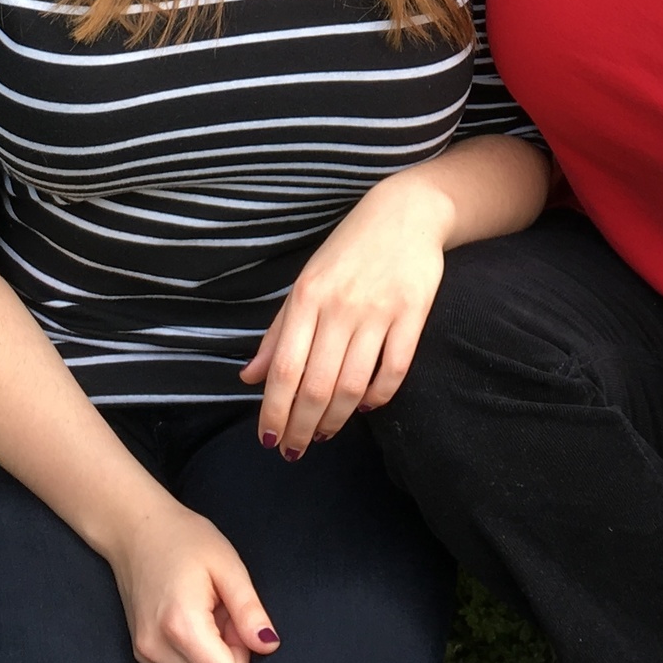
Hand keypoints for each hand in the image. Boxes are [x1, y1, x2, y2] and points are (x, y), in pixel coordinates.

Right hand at [103, 498, 279, 662]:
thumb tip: (269, 645)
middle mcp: (157, 649)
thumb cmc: (185, 540)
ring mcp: (146, 656)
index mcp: (182, 625)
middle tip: (224, 622)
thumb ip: (249, 610)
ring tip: (209, 626)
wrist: (136, 531)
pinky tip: (195, 636)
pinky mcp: (141, 657)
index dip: (244, 657)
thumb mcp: (228, 565)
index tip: (236, 622)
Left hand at [242, 173, 449, 455]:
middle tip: (294, 450)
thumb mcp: (305, 283)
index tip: (267, 439)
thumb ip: (278, 333)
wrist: (406, 213)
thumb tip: (248, 378)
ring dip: (335, 419)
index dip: (274, 409)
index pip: (283, 367)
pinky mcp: (413, 313)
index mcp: (307, 297)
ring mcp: (378, 311)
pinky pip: (395, 369)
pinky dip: (378, 396)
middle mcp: (339, 306)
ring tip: (324, 434)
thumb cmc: (347, 251)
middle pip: (316, 385)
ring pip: (353, 384)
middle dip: (301, 426)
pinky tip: (364, 407)